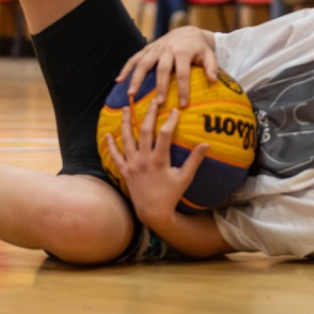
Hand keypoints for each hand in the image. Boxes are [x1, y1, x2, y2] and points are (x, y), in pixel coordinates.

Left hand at [104, 98, 207, 227]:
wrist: (152, 213)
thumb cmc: (171, 195)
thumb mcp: (185, 178)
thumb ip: (194, 160)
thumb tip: (206, 144)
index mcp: (159, 161)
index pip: (164, 135)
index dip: (170, 121)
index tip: (175, 110)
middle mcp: (143, 160)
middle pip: (144, 131)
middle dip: (149, 114)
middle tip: (154, 101)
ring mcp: (132, 165)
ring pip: (126, 139)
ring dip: (125, 123)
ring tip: (126, 108)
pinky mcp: (125, 171)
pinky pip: (115, 156)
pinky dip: (110, 145)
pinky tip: (107, 135)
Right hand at [118, 26, 217, 106]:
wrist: (187, 31)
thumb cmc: (199, 48)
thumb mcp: (209, 54)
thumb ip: (211, 66)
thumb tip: (213, 80)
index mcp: (183, 51)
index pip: (183, 73)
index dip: (183, 89)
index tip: (182, 104)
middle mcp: (167, 49)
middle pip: (162, 69)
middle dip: (160, 86)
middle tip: (158, 103)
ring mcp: (155, 48)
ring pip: (144, 63)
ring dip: (136, 78)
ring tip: (131, 94)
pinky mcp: (147, 49)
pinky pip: (134, 58)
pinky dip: (126, 69)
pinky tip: (118, 81)